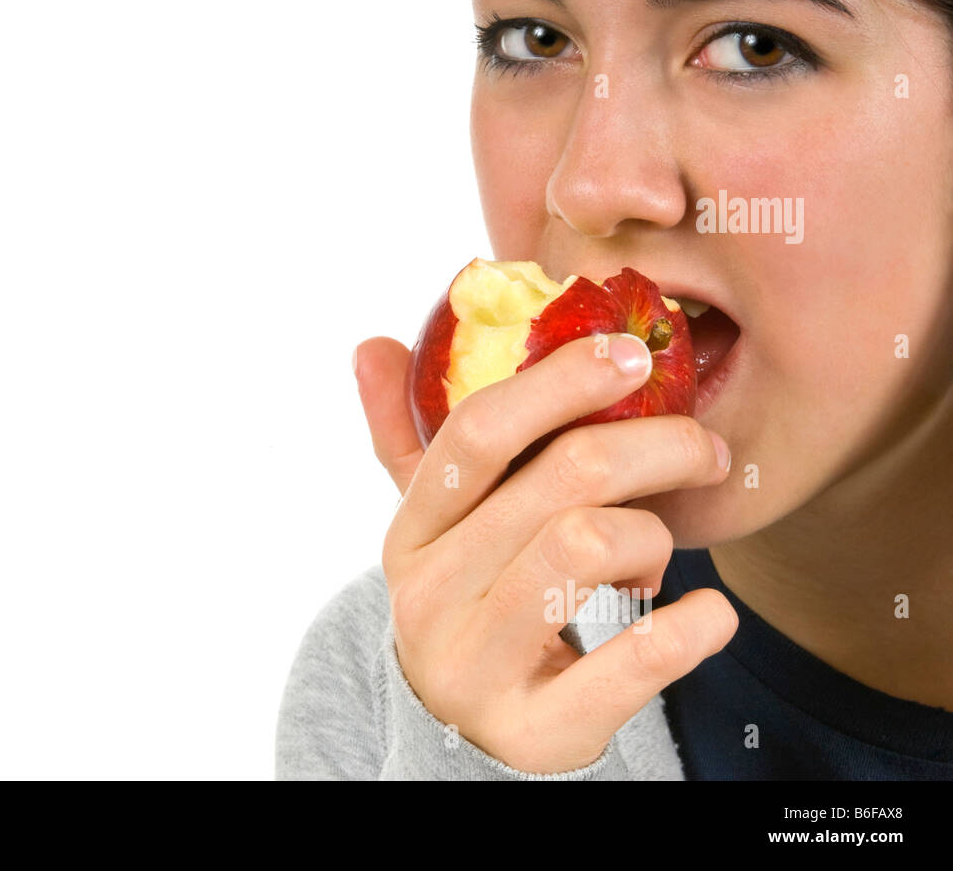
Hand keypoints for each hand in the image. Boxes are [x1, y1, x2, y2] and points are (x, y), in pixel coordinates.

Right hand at [353, 332, 736, 772]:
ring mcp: (475, 664)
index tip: (632, 355)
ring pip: (590, 546)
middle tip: (706, 449)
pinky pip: (629, 663)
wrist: (459, 738)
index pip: (478, 432)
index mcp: (410, 532)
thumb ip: (405, 435)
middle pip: (561, 479)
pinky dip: (690, 629)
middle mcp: (431, 594)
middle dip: (657, 446)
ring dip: (656, 535)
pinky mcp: (534, 729)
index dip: (561, 381)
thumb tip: (373, 345)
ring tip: (663, 548)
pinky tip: (711, 613)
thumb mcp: (433, 528)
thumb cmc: (468, 603)